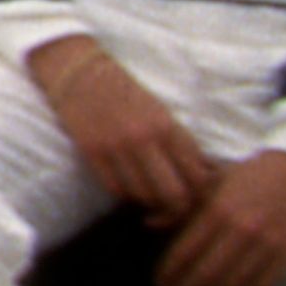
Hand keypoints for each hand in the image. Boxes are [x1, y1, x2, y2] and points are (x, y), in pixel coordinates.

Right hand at [23, 29, 217, 226]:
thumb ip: (181, 143)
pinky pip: (116, 189)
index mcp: (169, 127)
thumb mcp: (161, 113)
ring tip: (148, 199)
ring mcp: (117, 146)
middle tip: (171, 212)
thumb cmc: (126, 93)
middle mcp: (145, 139)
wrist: (80, 73)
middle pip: (175, 195)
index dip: (201, 197)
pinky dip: (125, 194)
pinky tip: (127, 188)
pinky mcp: (92, 152)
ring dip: (148, 203)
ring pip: (144, 196)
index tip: (194, 199)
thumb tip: (205, 175)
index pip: (198, 177)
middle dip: (177, 211)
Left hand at [156, 146, 285, 285]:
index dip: (169, 272)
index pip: (186, 252)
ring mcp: (269, 244)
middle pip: (206, 274)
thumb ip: (181, 206)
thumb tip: (148, 224)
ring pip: (232, 284)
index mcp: (219, 209)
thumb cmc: (251, 175)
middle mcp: (243, 230)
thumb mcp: (212, 182)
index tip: (159, 282)